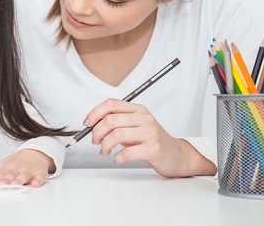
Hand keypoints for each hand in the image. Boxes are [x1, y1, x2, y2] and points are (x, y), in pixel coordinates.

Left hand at [0, 149, 54, 186]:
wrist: (34, 153)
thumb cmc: (14, 163)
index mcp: (6, 168)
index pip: (1, 174)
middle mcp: (17, 169)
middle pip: (11, 176)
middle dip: (7, 181)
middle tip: (2, 185)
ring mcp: (28, 171)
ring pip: (23, 177)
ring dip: (19, 180)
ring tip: (15, 184)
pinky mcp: (39, 174)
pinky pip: (39, 178)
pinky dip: (38, 181)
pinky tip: (35, 183)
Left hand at [85, 99, 215, 176]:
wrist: (176, 154)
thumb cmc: (151, 140)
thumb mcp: (135, 125)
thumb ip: (118, 121)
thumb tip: (92, 123)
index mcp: (138, 110)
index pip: (111, 104)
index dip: (95, 112)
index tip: (87, 123)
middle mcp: (144, 118)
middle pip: (110, 120)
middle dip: (97, 132)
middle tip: (95, 141)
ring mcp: (149, 133)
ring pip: (116, 135)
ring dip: (105, 145)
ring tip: (105, 151)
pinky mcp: (153, 149)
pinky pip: (127, 152)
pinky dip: (117, 157)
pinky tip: (117, 158)